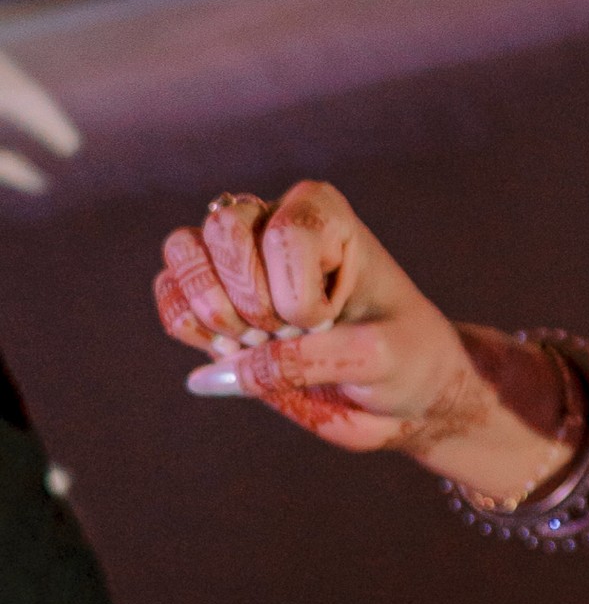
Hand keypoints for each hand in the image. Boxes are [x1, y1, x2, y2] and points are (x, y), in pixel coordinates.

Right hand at [152, 182, 568, 489]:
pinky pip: (169, 296)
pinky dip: (189, 328)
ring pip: (183, 251)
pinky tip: (233, 355)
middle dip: (250, 300)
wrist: (404, 391)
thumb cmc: (404, 358)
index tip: (332, 322)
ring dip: (213, 310)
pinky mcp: (215, 302)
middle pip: (221, 230)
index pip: (282, 236)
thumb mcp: (374, 357)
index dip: (298, 297)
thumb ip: (302, 361)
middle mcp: (271, 221)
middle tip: (289, 332)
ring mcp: (237, 260)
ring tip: (256, 344)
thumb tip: (209, 376)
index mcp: (321, 212)